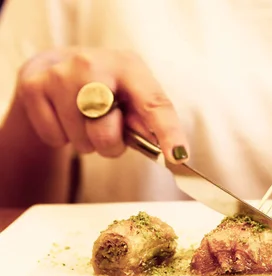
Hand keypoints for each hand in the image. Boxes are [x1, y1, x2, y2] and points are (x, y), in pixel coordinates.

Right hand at [15, 48, 187, 162]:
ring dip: (86, 141)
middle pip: (107, 131)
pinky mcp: (33, 86)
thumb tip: (171, 150)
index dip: (168, 132)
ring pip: (80, 140)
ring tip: (84, 119)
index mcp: (129, 67)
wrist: (56, 66)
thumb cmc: (105, 89)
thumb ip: (148, 121)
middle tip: (106, 130)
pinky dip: (62, 138)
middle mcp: (93, 64)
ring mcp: (60, 74)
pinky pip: (55, 139)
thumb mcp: (132, 95)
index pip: (154, 105)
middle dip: (110, 144)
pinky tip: (64, 116)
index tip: (178, 156)